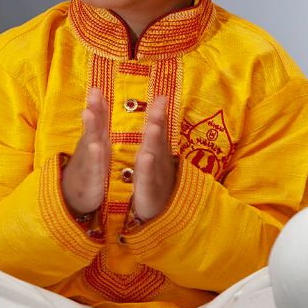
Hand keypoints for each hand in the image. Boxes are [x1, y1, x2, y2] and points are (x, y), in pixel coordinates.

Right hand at [61, 89, 110, 216]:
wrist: (73, 195)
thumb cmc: (89, 165)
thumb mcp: (94, 142)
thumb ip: (98, 121)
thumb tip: (97, 97)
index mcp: (95, 138)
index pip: (97, 117)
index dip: (98, 102)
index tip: (97, 86)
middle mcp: (90, 146)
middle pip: (92, 125)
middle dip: (93, 109)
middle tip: (93, 93)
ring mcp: (88, 161)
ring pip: (90, 142)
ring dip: (90, 128)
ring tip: (89, 113)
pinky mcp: (90, 177)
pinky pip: (93, 165)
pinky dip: (95, 156)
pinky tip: (96, 146)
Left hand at [129, 96, 176, 221]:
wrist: (158, 213)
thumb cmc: (153, 180)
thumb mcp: (154, 157)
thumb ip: (155, 136)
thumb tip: (157, 115)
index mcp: (156, 150)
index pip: (158, 128)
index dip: (160, 112)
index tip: (162, 94)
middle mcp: (158, 159)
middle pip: (159, 137)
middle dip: (159, 120)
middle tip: (161, 102)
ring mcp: (155, 174)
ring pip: (155, 154)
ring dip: (155, 139)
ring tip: (155, 125)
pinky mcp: (149, 190)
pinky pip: (147, 178)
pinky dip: (147, 168)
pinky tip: (145, 157)